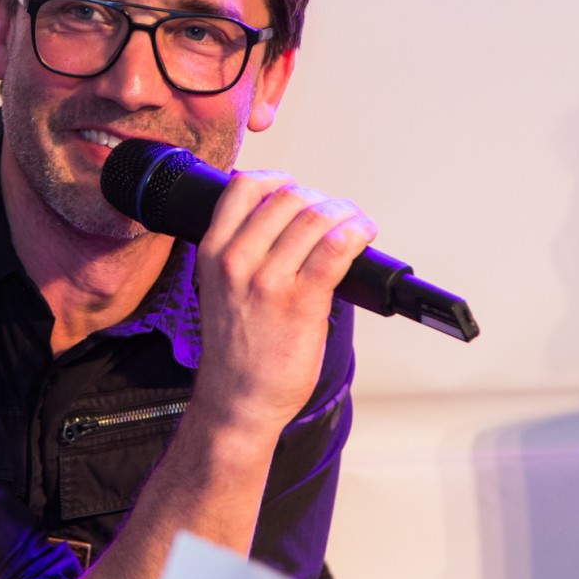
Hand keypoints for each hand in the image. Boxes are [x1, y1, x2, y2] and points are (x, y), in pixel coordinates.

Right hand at [192, 170, 374, 433]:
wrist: (238, 398)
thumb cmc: (236, 349)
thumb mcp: (220, 288)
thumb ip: (244, 251)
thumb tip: (291, 220)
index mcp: (213, 252)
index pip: (243, 186)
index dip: (278, 180)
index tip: (297, 190)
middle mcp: (237, 260)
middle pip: (287, 197)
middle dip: (320, 198)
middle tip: (335, 213)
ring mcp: (268, 281)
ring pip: (315, 217)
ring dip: (344, 212)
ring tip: (356, 223)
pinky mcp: (301, 302)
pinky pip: (336, 248)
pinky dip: (357, 232)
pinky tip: (364, 234)